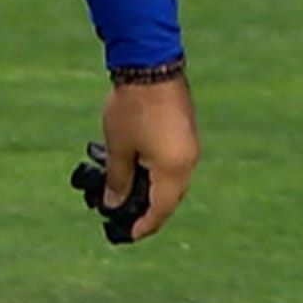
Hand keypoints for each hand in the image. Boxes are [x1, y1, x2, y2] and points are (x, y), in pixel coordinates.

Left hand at [99, 76, 198, 241]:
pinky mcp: (184, 134)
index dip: (144, 225)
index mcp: (173, 171)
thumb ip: (118, 179)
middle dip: (145, 209)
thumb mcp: (119, 147)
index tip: (127, 235)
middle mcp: (187, 163)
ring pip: (169, 181)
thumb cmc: (132, 108)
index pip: (160, 210)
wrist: (151, 68)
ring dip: (148, 189)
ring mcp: (188, 148)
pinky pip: (170, 164)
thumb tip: (114, 204)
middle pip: (168, 198)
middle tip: (121, 215)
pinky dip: (152, 172)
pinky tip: (131, 169)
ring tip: (121, 192)